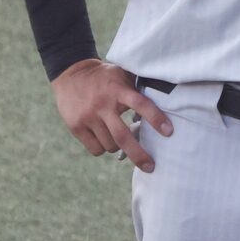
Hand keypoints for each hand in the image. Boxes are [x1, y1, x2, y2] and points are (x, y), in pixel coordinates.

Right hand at [53, 59, 170, 170]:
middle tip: (151, 167)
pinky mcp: (76, 126)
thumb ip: (139, 88)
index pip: (140, 104)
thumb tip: (167, 100)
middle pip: (122, 136)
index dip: (156, 118)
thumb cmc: (105, 78)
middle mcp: (102, 104)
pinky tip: (103, 137)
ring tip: (117, 135)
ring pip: (110, 145)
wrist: (70, 73)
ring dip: (118, 147)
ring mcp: (88, 117)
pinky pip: (96, 149)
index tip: (169, 132)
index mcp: (118, 90)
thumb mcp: (123, 75)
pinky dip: (103, 148)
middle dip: (139, 155)